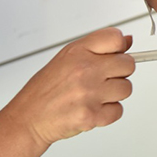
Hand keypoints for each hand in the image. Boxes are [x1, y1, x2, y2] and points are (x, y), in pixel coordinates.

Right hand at [3, 27, 134, 147]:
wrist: (28, 118)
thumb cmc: (46, 89)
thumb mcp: (68, 57)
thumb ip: (99, 47)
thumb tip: (128, 40)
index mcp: (78, 51)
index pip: (116, 38)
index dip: (120, 48)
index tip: (114, 55)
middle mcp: (85, 70)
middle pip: (128, 64)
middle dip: (120, 72)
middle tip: (104, 78)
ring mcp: (89, 93)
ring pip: (126, 88)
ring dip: (114, 94)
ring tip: (95, 94)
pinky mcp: (92, 115)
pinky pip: (118, 110)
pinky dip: (108, 113)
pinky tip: (93, 108)